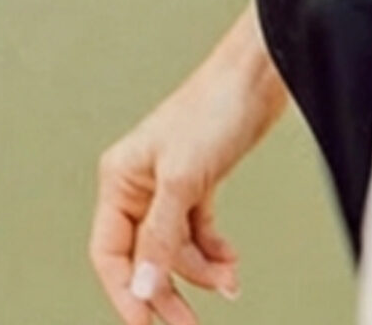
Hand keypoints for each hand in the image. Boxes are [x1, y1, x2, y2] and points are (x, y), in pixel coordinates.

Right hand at [89, 8, 288, 324]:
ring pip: (174, 248)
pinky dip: (214, 251)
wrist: (261, 71)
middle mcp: (139, 185)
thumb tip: (142, 288)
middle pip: (143, 257)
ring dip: (201, 270)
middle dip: (166, 291)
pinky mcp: (201, 181)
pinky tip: (232, 264)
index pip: (110, 253)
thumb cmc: (216, 107)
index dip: (125, 291)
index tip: (144, 323)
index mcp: (120, 179)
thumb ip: (160, 237)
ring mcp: (170, 185)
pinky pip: (198, 232)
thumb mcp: (184, 179)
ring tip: (230, 283)